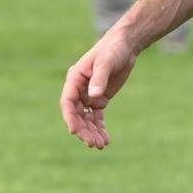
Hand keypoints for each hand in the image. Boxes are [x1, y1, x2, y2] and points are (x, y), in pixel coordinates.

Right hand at [59, 29, 139, 149]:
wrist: (125, 46)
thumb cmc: (112, 50)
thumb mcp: (106, 62)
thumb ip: (99, 79)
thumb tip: (93, 96)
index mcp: (75, 79)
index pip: (68, 102)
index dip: (70, 117)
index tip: (74, 131)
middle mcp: (79, 89)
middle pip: (76, 114)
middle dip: (83, 130)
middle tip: (92, 144)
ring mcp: (88, 96)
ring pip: (86, 119)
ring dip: (91, 132)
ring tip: (100, 145)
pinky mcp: (99, 99)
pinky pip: (96, 118)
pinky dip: (99, 128)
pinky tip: (105, 140)